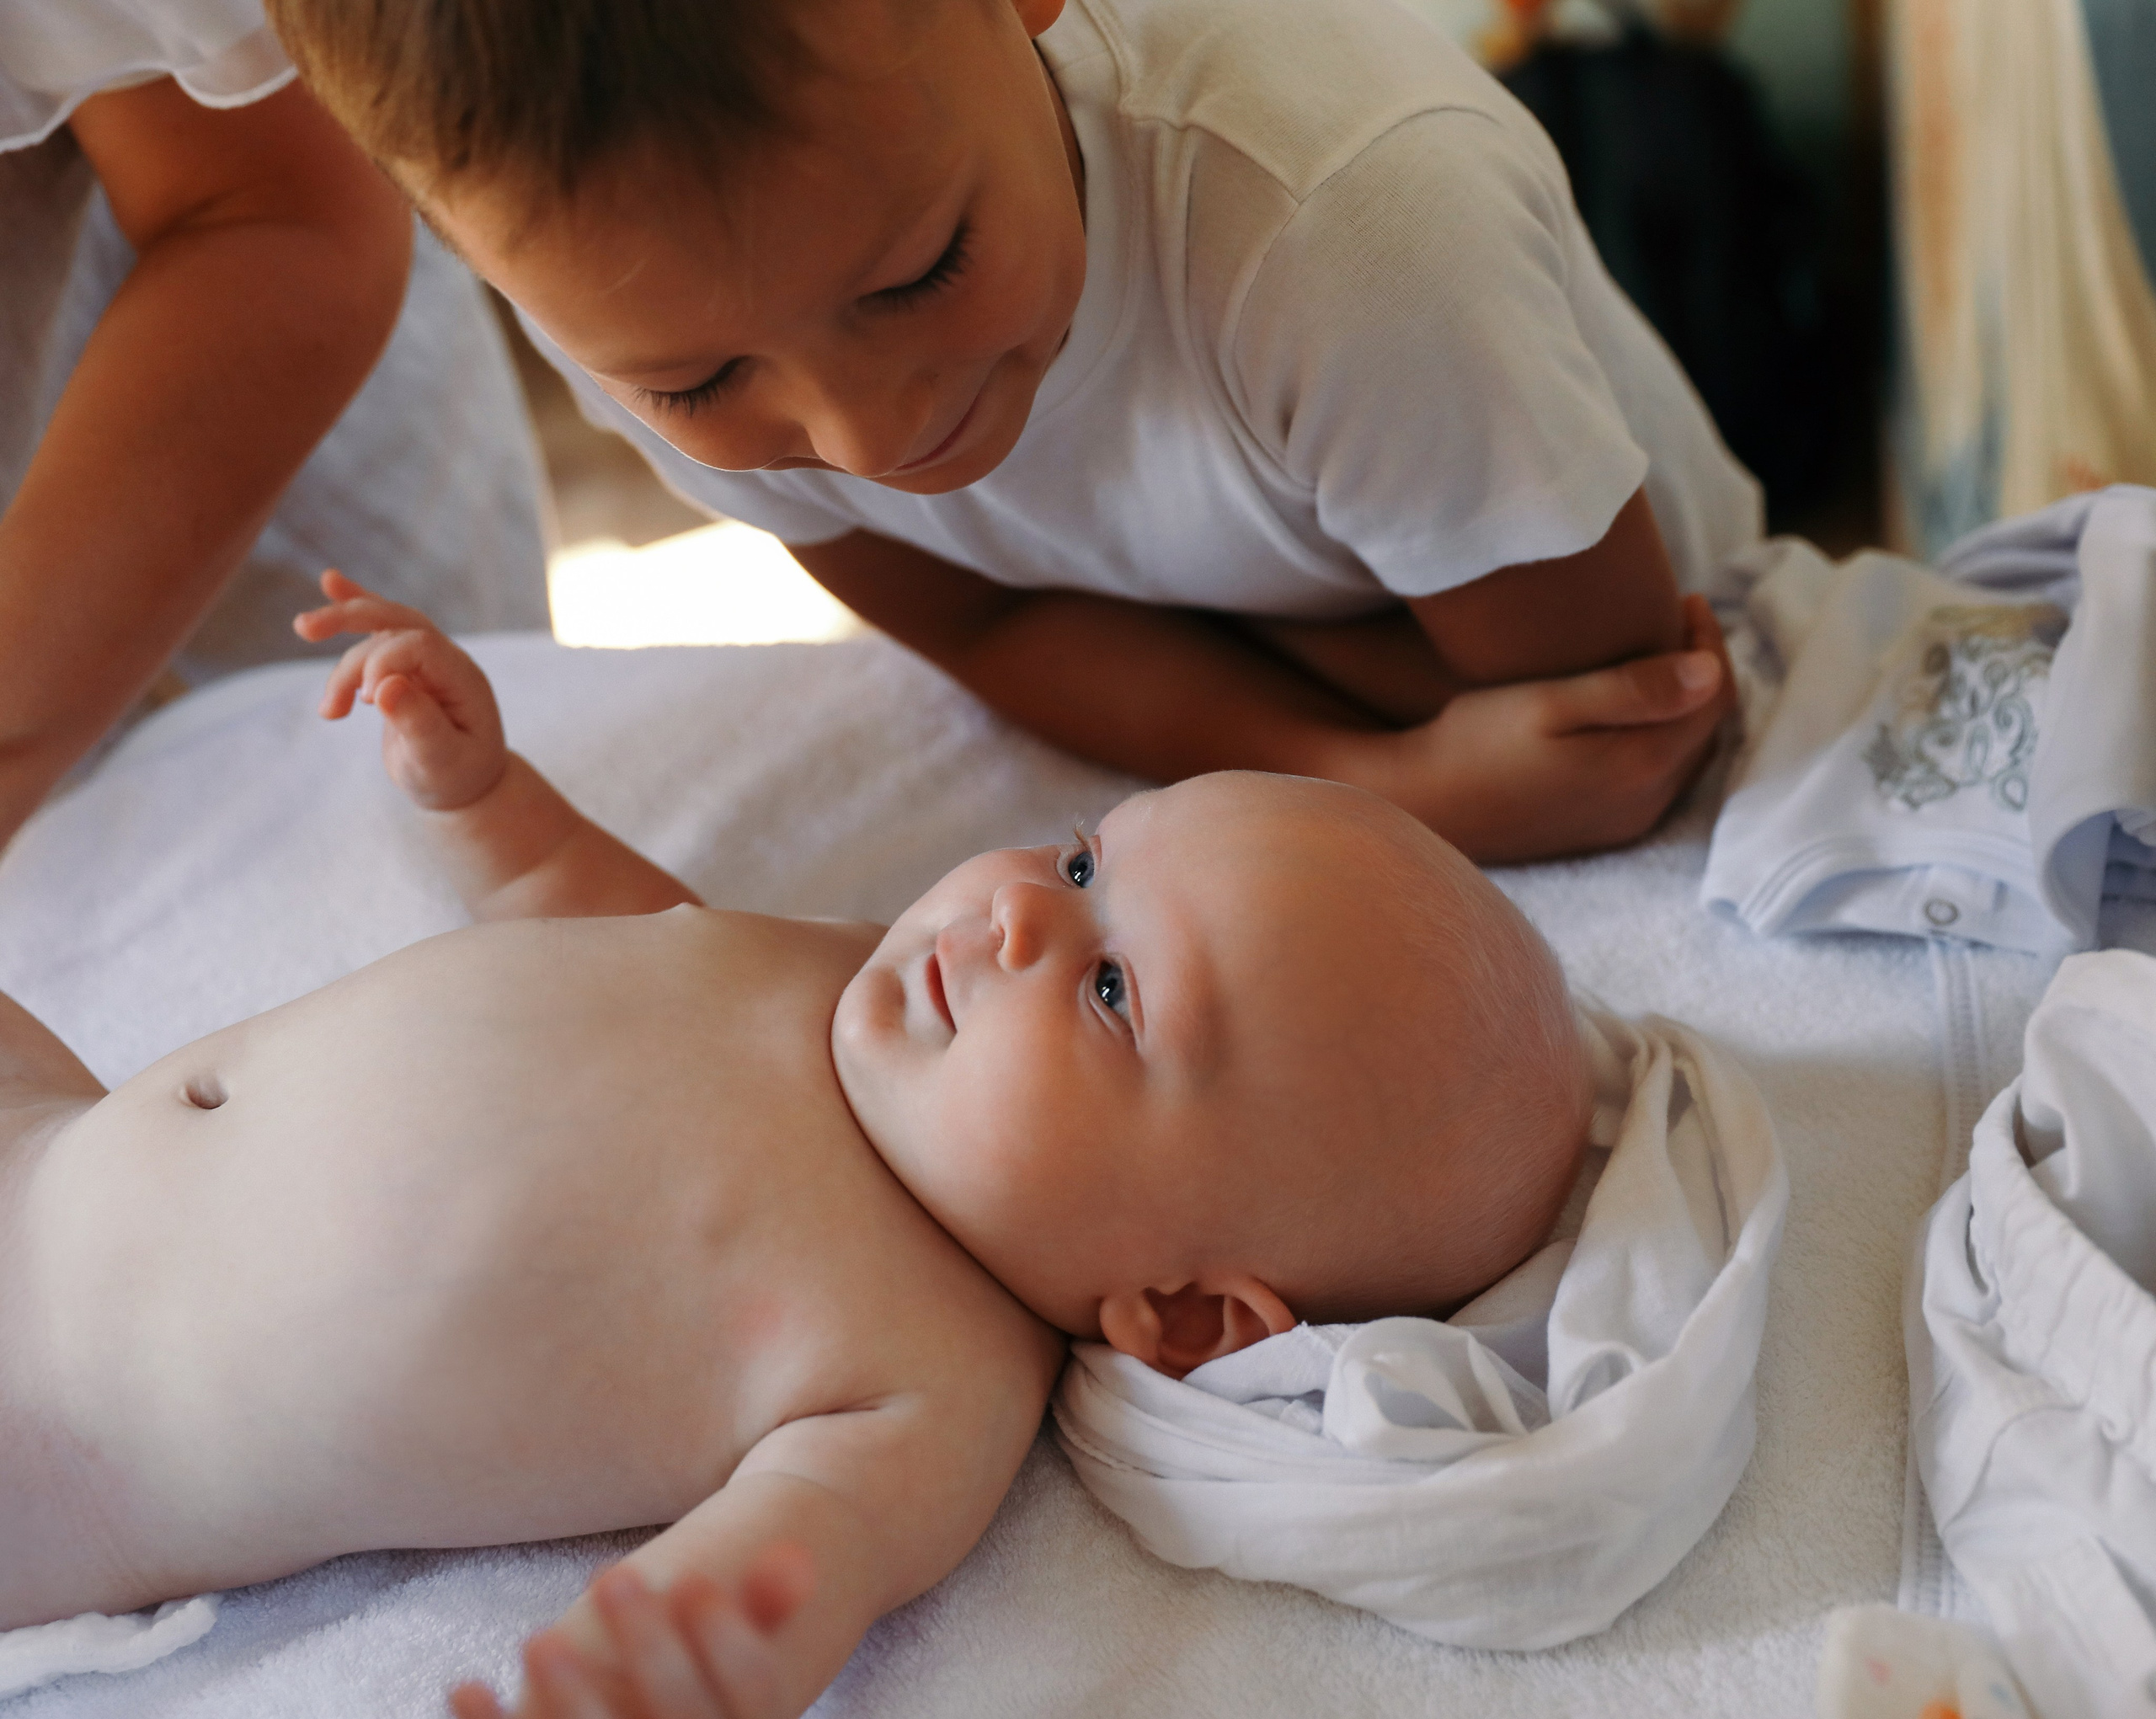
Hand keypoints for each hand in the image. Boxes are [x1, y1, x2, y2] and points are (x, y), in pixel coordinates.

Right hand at [294, 569, 507, 811]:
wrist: (462, 787)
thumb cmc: (455, 777)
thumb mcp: (440, 760)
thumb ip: (419, 725)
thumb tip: (384, 688)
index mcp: (462, 677)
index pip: (418, 645)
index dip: (382, 662)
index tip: (364, 702)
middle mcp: (446, 661)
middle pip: (396, 620)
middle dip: (349, 618)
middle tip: (304, 629)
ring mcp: (425, 661)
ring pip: (377, 632)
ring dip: (343, 661)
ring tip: (329, 712)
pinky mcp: (403, 668)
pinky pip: (378, 632)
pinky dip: (354, 611)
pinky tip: (330, 580)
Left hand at [448, 1548, 815, 1718]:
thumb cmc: (687, 1701)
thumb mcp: (730, 1665)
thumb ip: (761, 1614)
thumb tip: (796, 1560)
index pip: (752, 1699)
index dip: (727, 1641)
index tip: (692, 1578)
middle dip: (647, 1652)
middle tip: (615, 1573)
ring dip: (570, 1702)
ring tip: (537, 1637)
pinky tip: (462, 1684)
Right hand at [1377, 594, 1737, 862]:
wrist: (1423, 801)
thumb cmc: (1476, 741)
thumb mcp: (1548, 702)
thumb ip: (1632, 688)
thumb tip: (1710, 671)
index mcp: (1641, 765)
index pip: (1713, 697)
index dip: (1710, 644)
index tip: (1685, 600)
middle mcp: (1645, 802)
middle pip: (1707, 728)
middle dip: (1701, 673)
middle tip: (1675, 623)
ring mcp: (1625, 821)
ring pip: (1685, 755)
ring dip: (1682, 707)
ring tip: (1657, 661)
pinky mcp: (1602, 830)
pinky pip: (1658, 779)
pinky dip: (1661, 738)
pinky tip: (1629, 714)